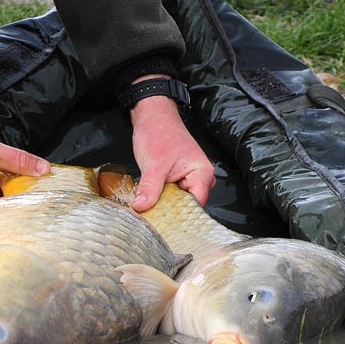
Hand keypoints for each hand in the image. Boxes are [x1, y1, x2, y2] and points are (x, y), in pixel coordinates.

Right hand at [0, 107, 49, 205]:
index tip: (45, 206)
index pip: (7, 213)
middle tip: (48, 194)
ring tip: (41, 183)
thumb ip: (20, 161)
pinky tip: (23, 171)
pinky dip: (9, 175)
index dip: (26, 210)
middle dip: (25, 197)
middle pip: (6, 203)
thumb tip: (44, 170)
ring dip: (18, 185)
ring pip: (3, 190)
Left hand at [129, 94, 214, 211]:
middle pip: (188, 207)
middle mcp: (201, 178)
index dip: (180, 217)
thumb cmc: (158, 133)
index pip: (196, 205)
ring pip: (179, 202)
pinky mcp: (179, 179)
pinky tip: (151, 202)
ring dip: (165, 206)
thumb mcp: (153, 164)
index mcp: (202, 173)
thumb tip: (142, 208)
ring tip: (150, 211)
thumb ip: (149, 189)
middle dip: (170, 213)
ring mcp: (191, 179)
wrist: (153, 117)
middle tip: (152, 220)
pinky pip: (173, 196)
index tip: (164, 226)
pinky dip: (162, 199)